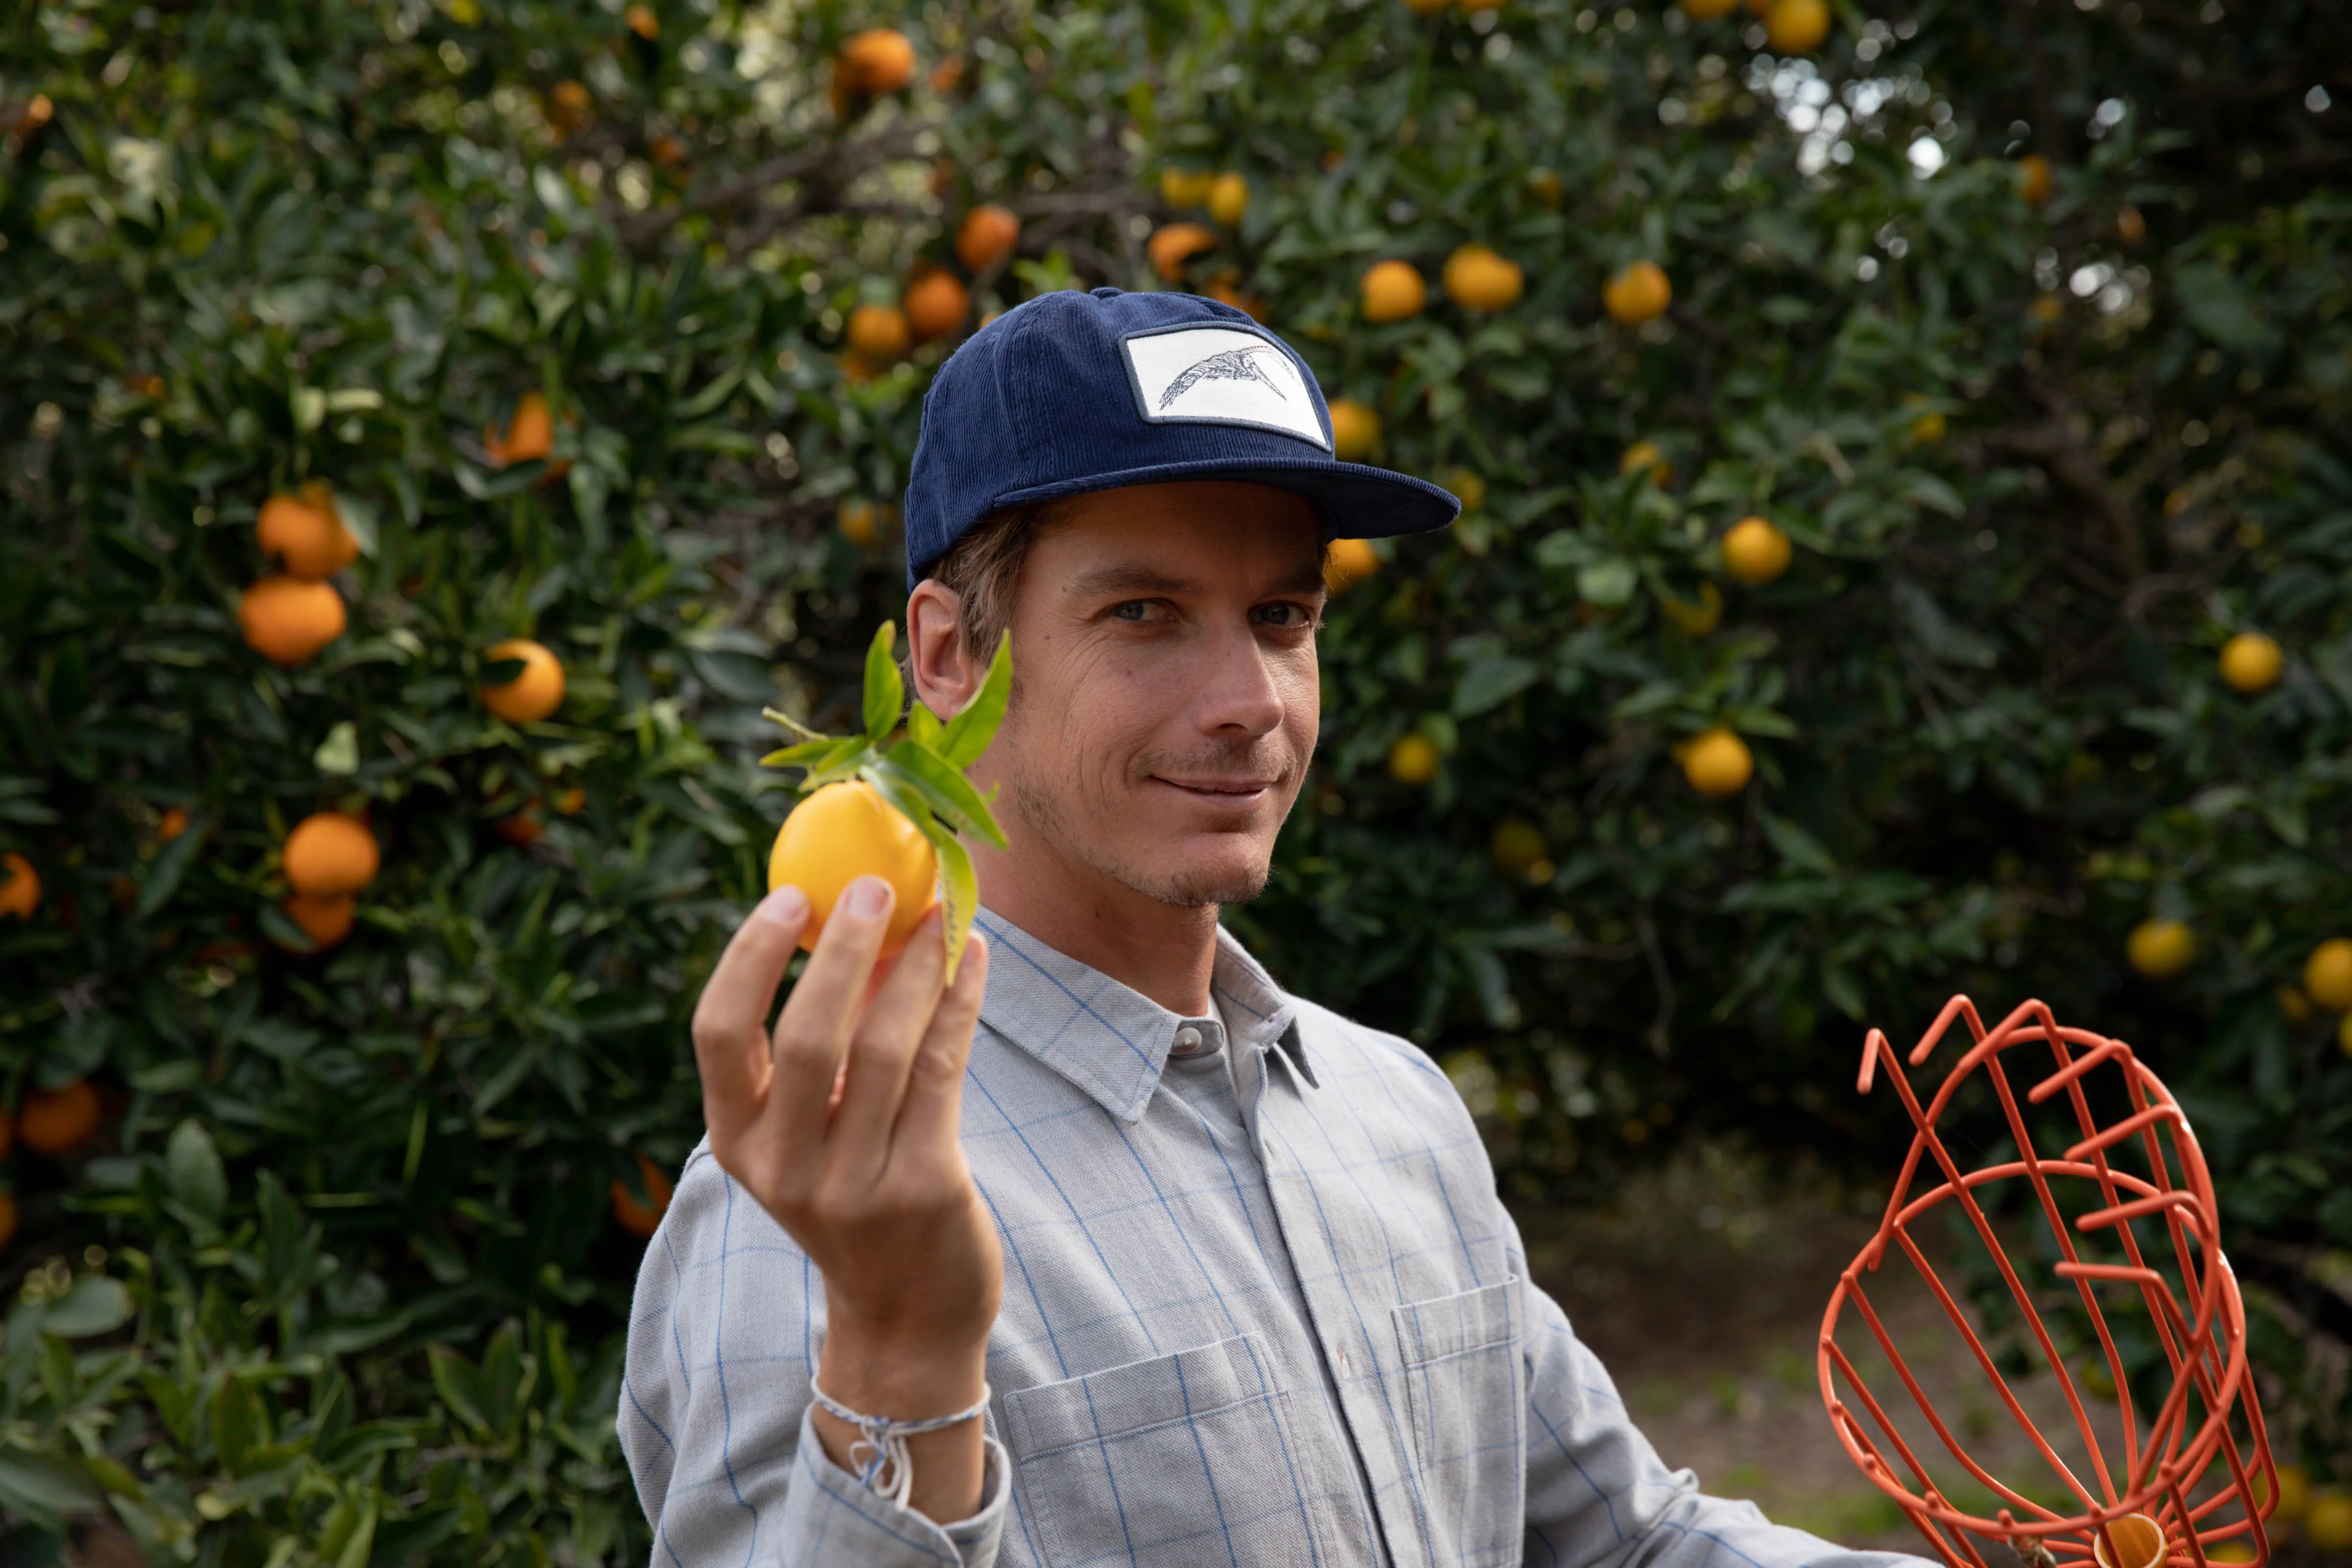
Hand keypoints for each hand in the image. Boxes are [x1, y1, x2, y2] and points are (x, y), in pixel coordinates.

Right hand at [691, 875, 1000, 1520]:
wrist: (906, 1317)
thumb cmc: (854, 1198)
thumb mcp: (809, 1138)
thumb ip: (815, 1049)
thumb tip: (853, 920)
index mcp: (735, 1143)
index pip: (717, 1034)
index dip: (747, 958)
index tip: (789, 897)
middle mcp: (783, 1166)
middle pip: (807, 1033)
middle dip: (842, 949)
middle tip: (874, 886)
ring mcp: (853, 1182)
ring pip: (885, 1047)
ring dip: (915, 968)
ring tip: (941, 912)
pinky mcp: (923, 1186)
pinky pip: (942, 1071)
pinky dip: (958, 1006)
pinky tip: (970, 960)